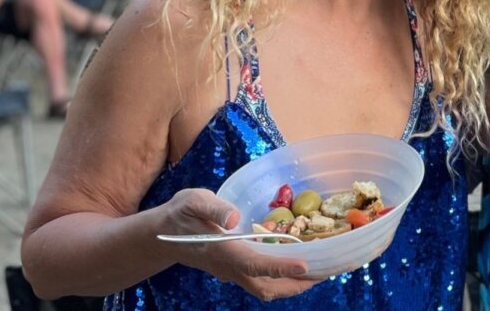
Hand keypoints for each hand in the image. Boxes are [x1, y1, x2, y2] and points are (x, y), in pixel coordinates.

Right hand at [158, 188, 315, 300]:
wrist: (162, 235)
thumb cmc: (179, 215)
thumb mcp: (193, 201)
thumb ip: (213, 207)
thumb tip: (234, 217)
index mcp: (222, 251)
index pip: (254, 264)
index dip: (280, 267)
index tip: (305, 266)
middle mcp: (230, 267)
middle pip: (266, 286)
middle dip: (297, 284)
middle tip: (328, 271)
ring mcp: (232, 272)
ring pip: (266, 288)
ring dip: (293, 284)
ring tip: (322, 271)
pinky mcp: (235, 270)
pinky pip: (262, 282)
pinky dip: (284, 278)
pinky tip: (300, 265)